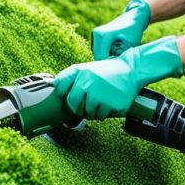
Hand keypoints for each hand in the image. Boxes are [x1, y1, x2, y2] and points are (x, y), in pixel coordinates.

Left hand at [53, 36, 182, 119]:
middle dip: (84, 108)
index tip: (82, 98)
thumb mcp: (84, 68)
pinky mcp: (114, 105)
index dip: (74, 102)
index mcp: (81, 76)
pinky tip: (112, 100)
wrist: (132, 70)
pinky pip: (104, 116)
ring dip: (96, 111)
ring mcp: (102, 97)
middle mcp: (90, 86)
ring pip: (91, 115)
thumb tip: (53, 86)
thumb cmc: (105, 71)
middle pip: (79, 110)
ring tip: (104, 98)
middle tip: (94, 99)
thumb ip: (67, 77)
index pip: (69, 100)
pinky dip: (107, 112)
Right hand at [91, 0, 151, 59]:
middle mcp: (96, 34)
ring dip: (107, 56)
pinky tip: (116, 49)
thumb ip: (119, 56)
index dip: (109, 65)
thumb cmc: (133, 30)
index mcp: (102, 36)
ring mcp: (95, 34)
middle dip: (107, 61)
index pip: (101, 58)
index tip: (119, 65)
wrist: (134, 16)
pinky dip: (106, 52)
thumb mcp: (129, 45)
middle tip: (120, 61)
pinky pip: (99, 49)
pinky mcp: (97, 35)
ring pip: (98, 53)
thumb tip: (112, 66)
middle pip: (98, 56)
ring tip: (119, 53)